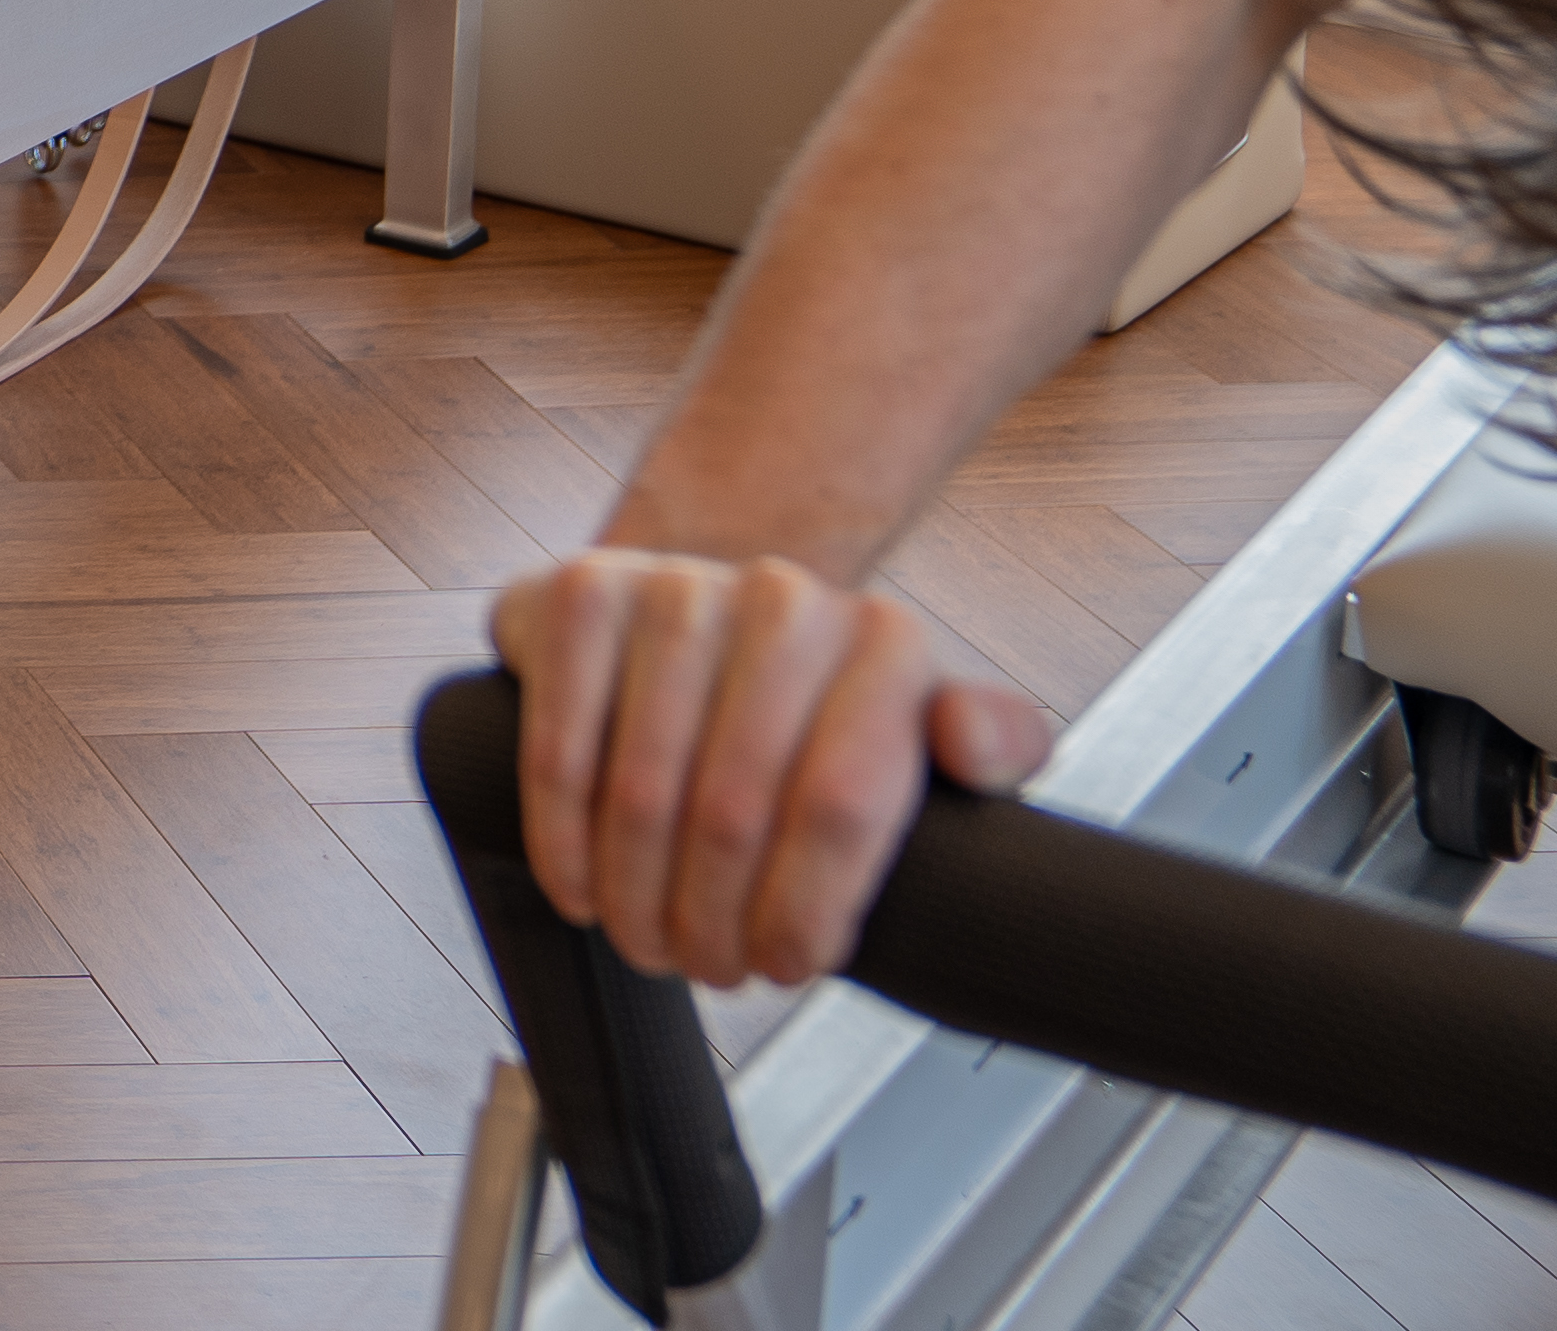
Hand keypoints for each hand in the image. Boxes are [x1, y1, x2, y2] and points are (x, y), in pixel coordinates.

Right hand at [485, 549, 1052, 987]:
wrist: (714, 623)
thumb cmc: (824, 709)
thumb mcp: (926, 730)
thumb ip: (996, 741)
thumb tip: (968, 745)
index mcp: (886, 642)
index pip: (838, 804)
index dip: (802, 909)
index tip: (785, 965)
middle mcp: (785, 598)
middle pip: (732, 810)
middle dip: (711, 921)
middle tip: (708, 969)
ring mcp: (676, 587)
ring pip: (641, 791)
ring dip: (636, 898)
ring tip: (649, 944)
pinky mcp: (584, 592)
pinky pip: (561, 747)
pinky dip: (562, 842)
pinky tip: (580, 890)